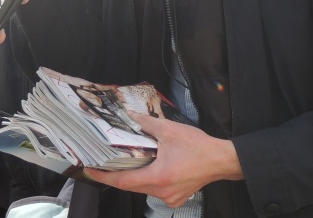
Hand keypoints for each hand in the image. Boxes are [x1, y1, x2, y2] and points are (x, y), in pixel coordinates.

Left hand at [83, 113, 242, 207]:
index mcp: (158, 177)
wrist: (221, 160)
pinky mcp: (176, 197)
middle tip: (103, 163)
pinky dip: (147, 179)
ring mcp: (170, 197)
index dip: (105, 176)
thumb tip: (131, 115)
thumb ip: (147, 124)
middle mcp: (162, 192)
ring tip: (122, 163)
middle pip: (131, 187)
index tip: (91, 170)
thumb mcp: (170, 130)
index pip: (124, 181)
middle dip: (117, 175)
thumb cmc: (198, 147)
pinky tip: (146, 167)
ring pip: (142, 189)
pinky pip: (154, 189)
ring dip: (133, 177)